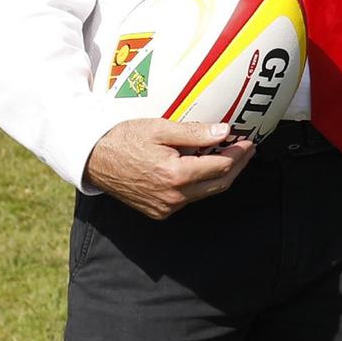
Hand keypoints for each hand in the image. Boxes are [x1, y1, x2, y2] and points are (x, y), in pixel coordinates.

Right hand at [85, 119, 254, 219]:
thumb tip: (225, 132)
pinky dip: (201, 184)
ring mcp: (166, 207)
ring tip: (230, 156)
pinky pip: (189, 199)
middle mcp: (173, 196)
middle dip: (237, 166)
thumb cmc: (123, 139)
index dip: (239, 153)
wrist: (93, 160)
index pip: (220, 166)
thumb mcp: (159, 129)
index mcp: (175, 175)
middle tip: (248, 150)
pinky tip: (204, 169)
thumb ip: (194, 132)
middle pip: (219, 184)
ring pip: (205, 193)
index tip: (248, 141)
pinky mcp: (159, 211)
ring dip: (221, 176)